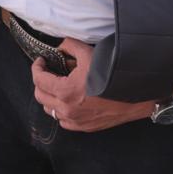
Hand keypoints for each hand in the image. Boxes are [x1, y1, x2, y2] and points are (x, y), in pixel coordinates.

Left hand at [31, 38, 151, 131]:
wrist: (136, 95)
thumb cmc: (113, 74)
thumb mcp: (88, 53)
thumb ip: (69, 46)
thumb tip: (60, 46)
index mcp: (65, 91)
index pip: (38, 80)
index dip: (37, 67)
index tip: (41, 61)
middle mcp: (67, 109)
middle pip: (40, 96)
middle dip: (40, 82)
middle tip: (47, 72)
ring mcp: (76, 121)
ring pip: (50, 110)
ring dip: (49, 97)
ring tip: (57, 86)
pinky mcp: (85, 127)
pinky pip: (63, 122)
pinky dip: (60, 111)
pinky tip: (67, 102)